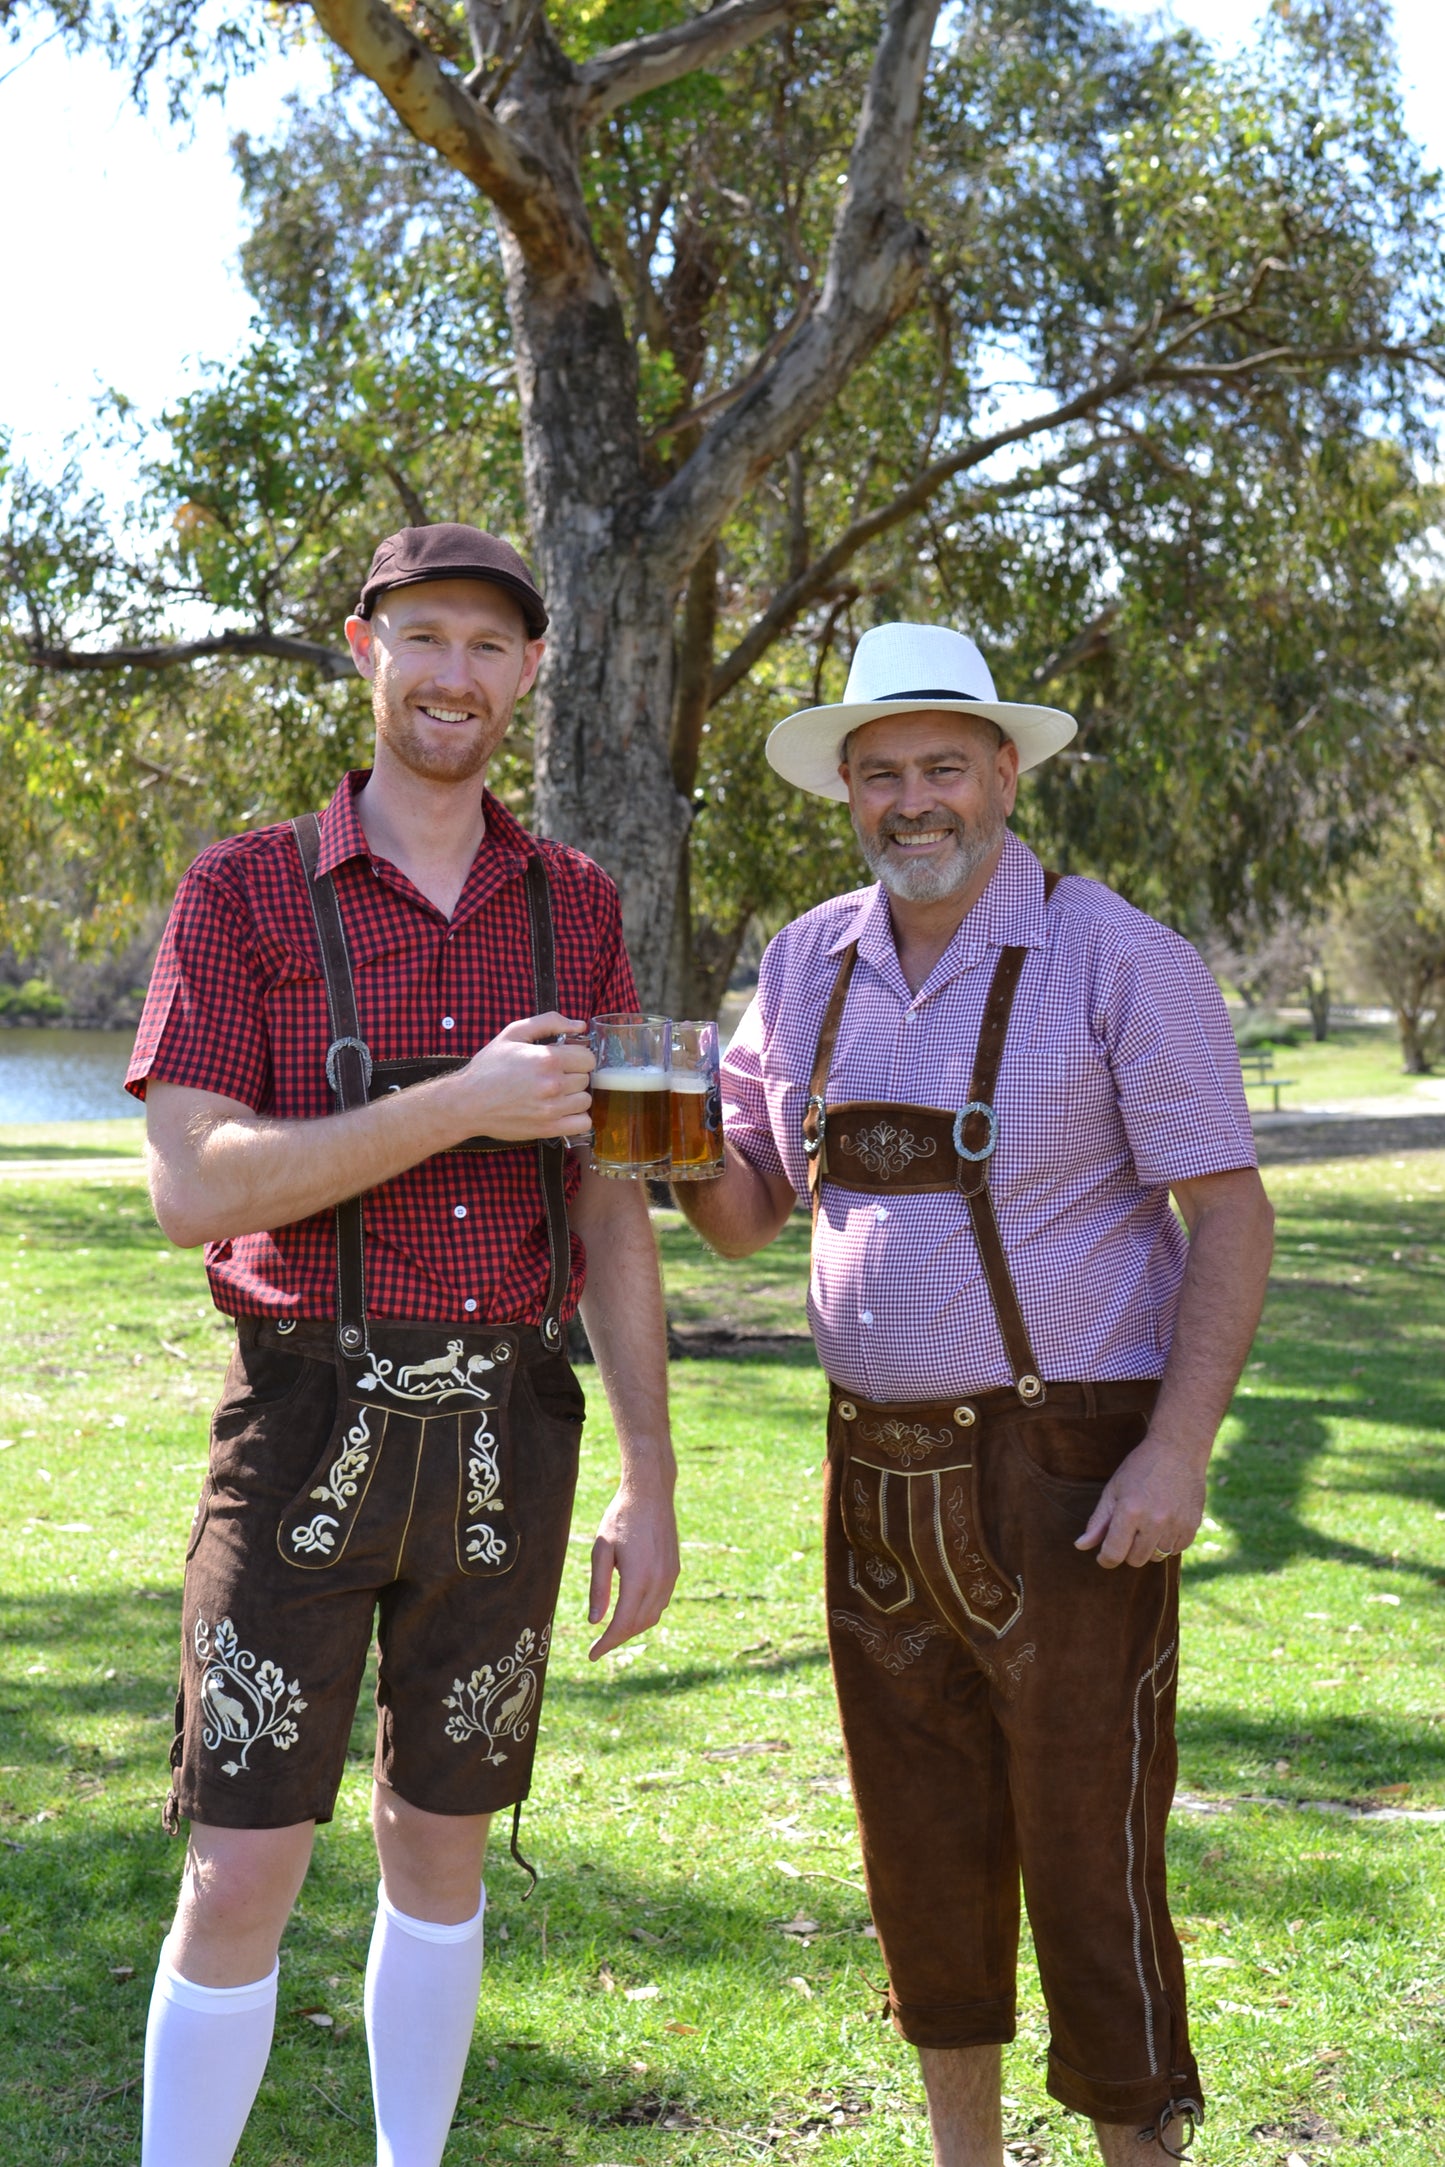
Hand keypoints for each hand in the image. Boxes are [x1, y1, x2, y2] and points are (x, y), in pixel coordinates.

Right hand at [449, 1012, 593, 1141]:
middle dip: (573, 1075)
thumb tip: (581, 1025)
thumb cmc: (489, 1067)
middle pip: (586, 1079)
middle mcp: (553, 1084)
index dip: (577, 1057)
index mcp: (547, 1058)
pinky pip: (583, 1124)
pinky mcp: (548, 1129)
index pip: (588, 1058)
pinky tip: (561, 1110)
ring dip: (574, 1096)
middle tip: (554, 1076)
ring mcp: (551, 1109)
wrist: (467, 1102)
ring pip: (585, 1101)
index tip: (565, 1060)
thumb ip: (550, 1022)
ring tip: (555, 1094)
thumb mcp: (514, 1033)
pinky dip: (576, 1117)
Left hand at [587, 1484, 679, 1658]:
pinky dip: (646, 1613)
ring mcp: (670, 1576)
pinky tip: (632, 1610)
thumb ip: (599, 1587)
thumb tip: (595, 1621)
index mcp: (638, 1578)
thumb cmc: (620, 1518)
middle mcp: (659, 1581)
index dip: (607, 1643)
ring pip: (653, 1616)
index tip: (593, 1655)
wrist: (650, 1492)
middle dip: (618, 1639)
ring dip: (633, 1628)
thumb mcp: (601, 1550)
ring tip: (613, 1631)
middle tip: (599, 1647)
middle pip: (639, 1624)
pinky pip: (661, 1602)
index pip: (623, 1623)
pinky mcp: (674, 1569)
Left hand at [1074, 1432, 1206, 1569]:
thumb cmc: (1140, 1468)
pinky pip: (1175, 1550)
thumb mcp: (1113, 1490)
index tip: (1104, 1555)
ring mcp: (1176, 1525)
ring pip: (1156, 1557)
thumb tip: (1081, 1546)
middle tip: (1127, 1531)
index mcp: (1130, 1511)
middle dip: (1127, 1551)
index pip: (1114, 1554)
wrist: (1178, 1450)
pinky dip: (1167, 1543)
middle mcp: (1155, 1522)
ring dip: (1148, 1547)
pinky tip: (1164, 1523)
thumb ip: (1098, 1521)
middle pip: (1135, 1560)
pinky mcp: (1192, 1527)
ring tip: (1147, 1523)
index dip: (1105, 1559)